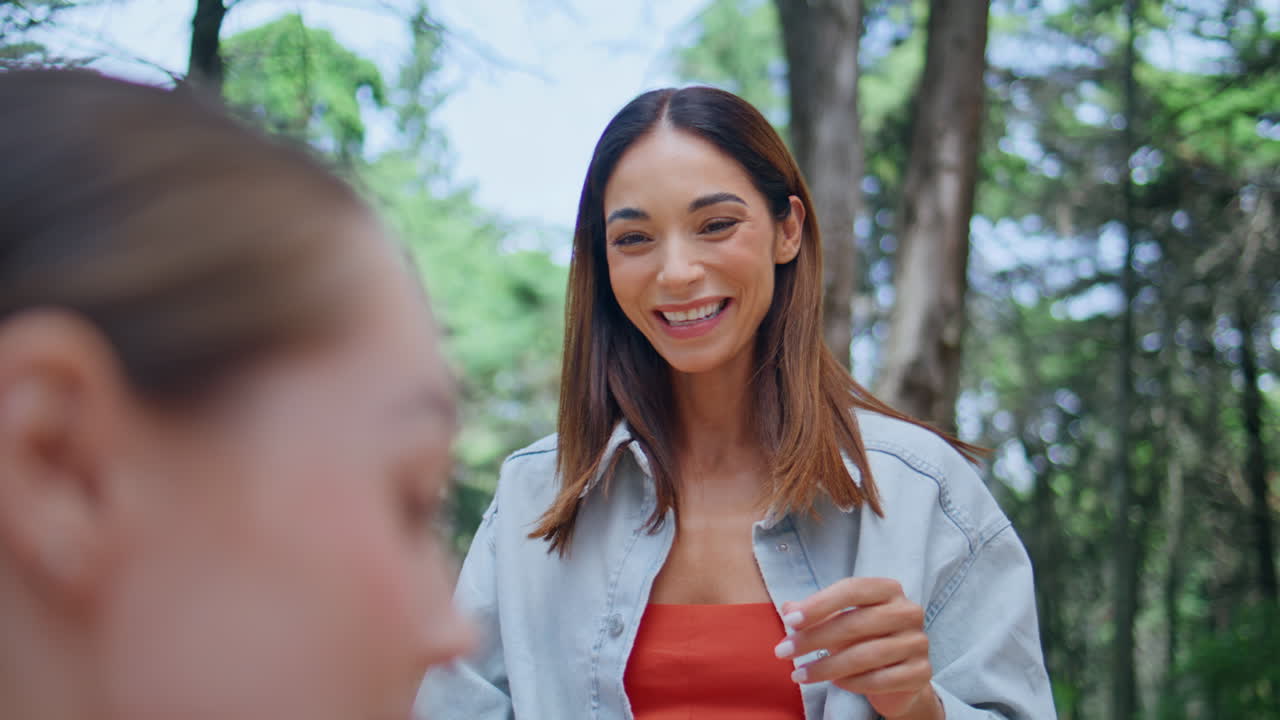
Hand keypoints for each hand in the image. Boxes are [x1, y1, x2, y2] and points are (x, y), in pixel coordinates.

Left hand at [773, 577, 941, 718]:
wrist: (899, 678)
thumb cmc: (863, 640)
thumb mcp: (837, 622)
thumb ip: (814, 613)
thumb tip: (788, 608)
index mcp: (888, 589)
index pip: (852, 589)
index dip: (819, 604)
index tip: (790, 621)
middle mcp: (908, 611)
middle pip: (855, 622)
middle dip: (814, 639)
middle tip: (784, 651)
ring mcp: (918, 642)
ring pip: (865, 655)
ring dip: (826, 666)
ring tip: (799, 674)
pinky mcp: (921, 672)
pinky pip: (879, 679)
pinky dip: (852, 683)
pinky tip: (834, 683)